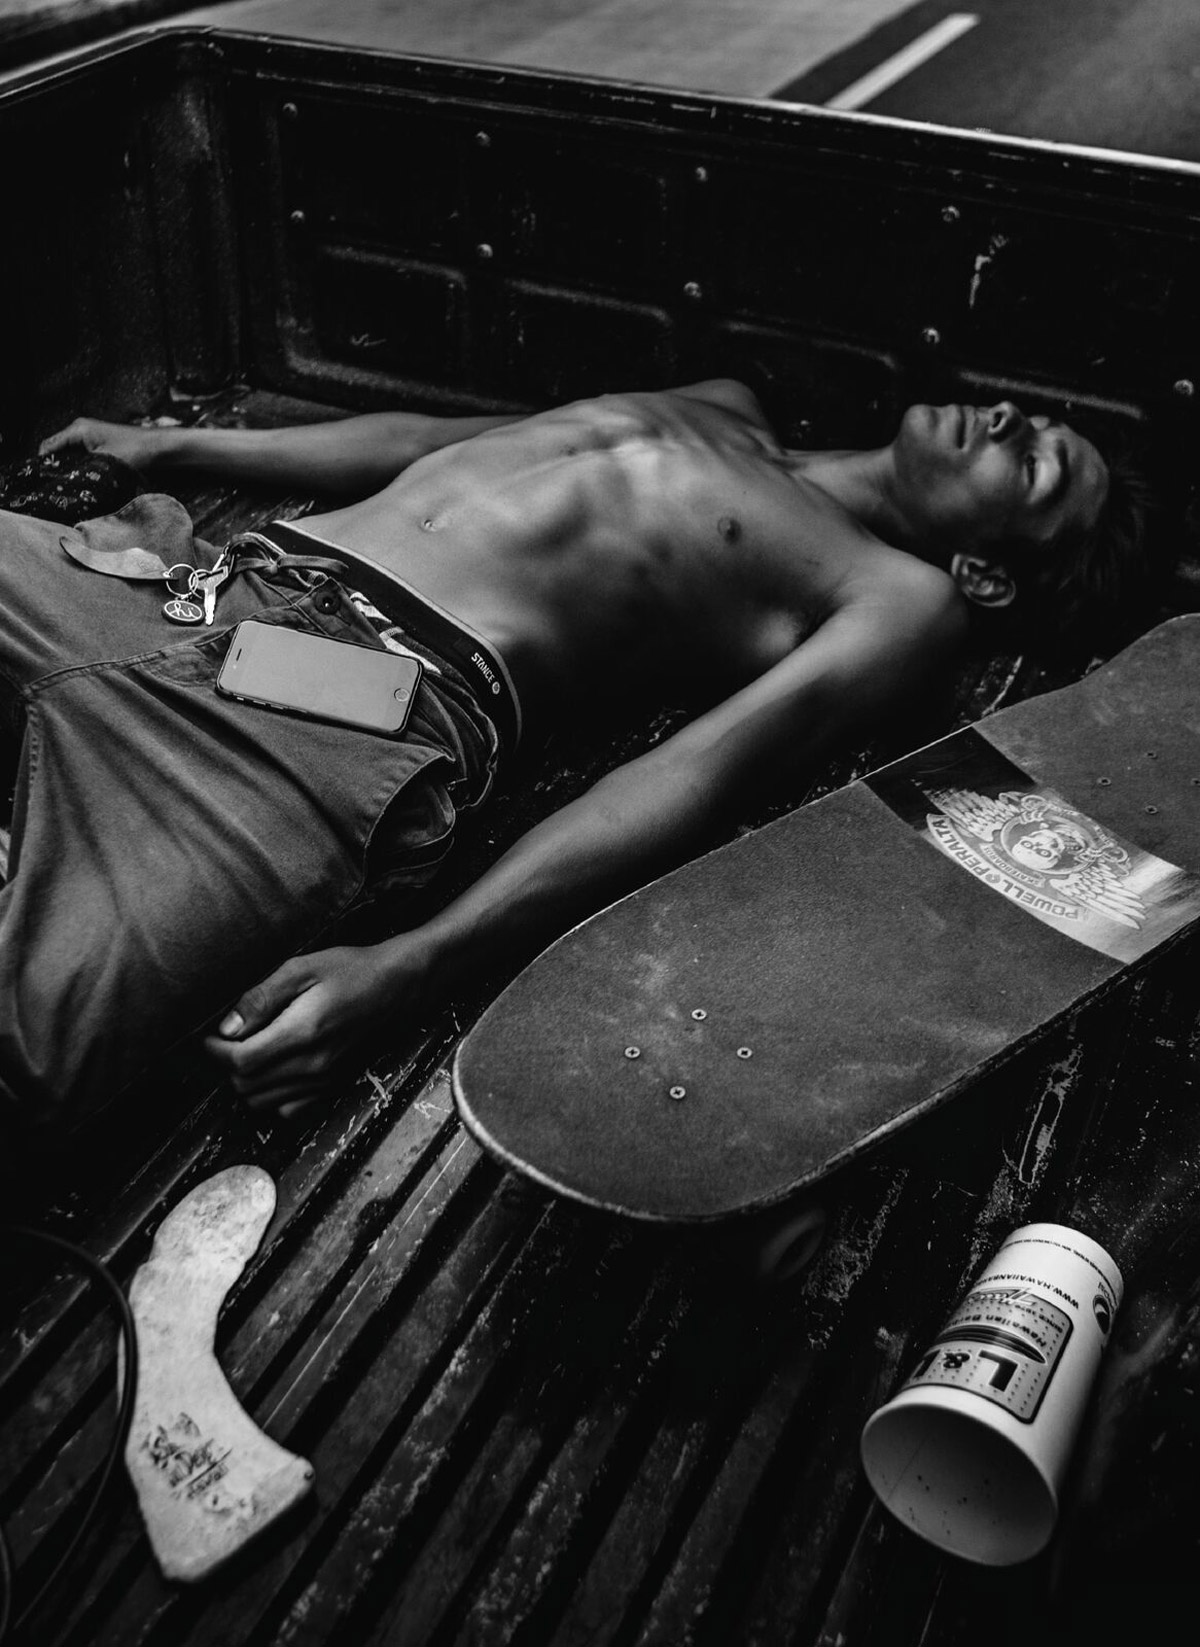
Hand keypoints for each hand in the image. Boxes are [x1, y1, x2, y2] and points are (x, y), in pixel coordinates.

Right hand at [38, 416, 177, 472]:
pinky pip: (79, 456)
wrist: (158, 447)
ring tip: (67, 486)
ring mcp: (89, 437)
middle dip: (55, 468)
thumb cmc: (135, 450)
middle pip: (56, 451)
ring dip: (68, 469)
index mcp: (77, 430)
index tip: (43, 483)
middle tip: (55, 488)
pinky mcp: (97, 444)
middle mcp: (80, 430)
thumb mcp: (105, 462)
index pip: (48, 446)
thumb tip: (65, 482)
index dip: (43, 464)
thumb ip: (82, 470)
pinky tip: (81, 480)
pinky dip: (78, 467)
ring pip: (68, 455)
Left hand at [204, 939, 426, 1110]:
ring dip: (244, 1081)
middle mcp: (313, 1065)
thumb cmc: (351, 970)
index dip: (213, 1051)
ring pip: (261, 1101)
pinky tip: (272, 1070)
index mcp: (302, 1032)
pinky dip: (270, 1096)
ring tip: (246, 1052)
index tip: (206, 1036)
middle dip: (224, 1065)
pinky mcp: (332, 1087)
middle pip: (245, 1085)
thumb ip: (261, 997)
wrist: (398, 988)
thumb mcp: (303, 968)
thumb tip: (225, 1027)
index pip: (240, 1061)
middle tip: (223, 1040)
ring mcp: (324, 1081)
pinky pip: (288, 1110)